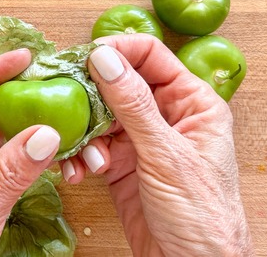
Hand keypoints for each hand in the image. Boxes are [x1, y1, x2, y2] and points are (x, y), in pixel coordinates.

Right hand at [61, 34, 253, 255]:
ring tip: (85, 157)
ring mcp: (141, 140)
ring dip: (84, 134)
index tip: (83, 58)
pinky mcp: (121, 164)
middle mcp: (165, 115)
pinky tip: (77, 173)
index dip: (116, 52)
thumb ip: (133, 105)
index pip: (150, 56)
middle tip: (64, 105)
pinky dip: (80, 157)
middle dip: (90, 97)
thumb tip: (104, 58)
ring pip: (99, 116)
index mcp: (192, 102)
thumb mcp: (166, 154)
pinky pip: (91, 146)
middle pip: (117, 84)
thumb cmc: (201, 215)